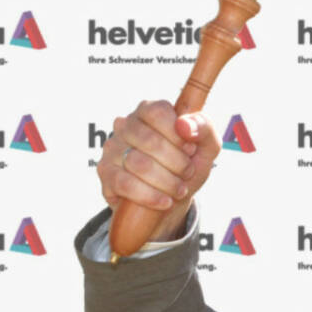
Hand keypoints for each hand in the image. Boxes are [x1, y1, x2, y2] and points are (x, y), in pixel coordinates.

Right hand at [97, 100, 220, 241]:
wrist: (169, 201)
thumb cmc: (186, 166)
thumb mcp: (205, 148)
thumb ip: (204, 129)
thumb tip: (184, 124)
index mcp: (149, 110)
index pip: (158, 113)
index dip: (178, 135)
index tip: (190, 150)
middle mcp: (126, 125)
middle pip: (150, 141)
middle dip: (176, 163)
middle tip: (187, 173)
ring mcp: (113, 148)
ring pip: (138, 164)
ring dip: (166, 182)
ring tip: (179, 189)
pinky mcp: (106, 172)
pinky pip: (125, 184)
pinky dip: (150, 196)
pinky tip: (164, 201)